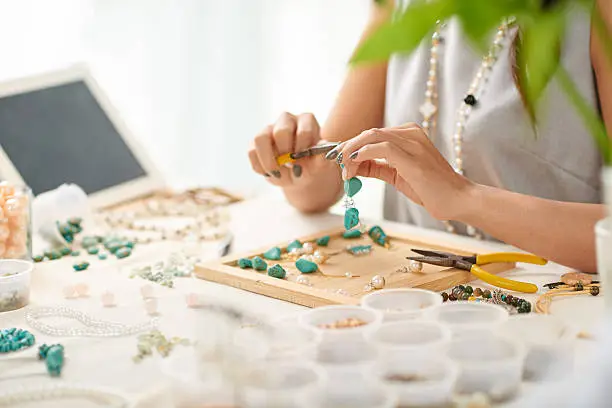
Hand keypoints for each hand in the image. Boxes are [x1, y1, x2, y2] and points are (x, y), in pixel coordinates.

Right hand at [249, 112, 328, 186]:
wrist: (300, 174)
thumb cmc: (311, 166)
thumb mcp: (319, 166)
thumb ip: (321, 160)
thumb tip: (322, 152)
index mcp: (307, 121)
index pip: (304, 130)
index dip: (302, 149)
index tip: (304, 162)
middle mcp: (287, 120)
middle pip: (281, 131)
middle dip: (285, 153)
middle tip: (290, 166)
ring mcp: (269, 129)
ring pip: (260, 138)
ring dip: (268, 160)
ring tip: (277, 173)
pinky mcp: (256, 141)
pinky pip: (251, 151)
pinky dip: (259, 167)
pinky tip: (269, 174)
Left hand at [335, 123, 474, 220]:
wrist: (458, 200)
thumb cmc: (432, 190)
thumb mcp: (398, 176)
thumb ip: (378, 167)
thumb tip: (354, 166)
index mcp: (409, 134)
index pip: (373, 134)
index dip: (352, 146)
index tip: (338, 159)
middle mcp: (411, 133)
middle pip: (369, 133)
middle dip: (348, 148)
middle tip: (337, 164)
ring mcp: (412, 142)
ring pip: (371, 136)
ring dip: (352, 152)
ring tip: (345, 170)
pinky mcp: (411, 156)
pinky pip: (380, 147)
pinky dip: (362, 154)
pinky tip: (354, 166)